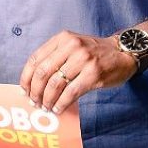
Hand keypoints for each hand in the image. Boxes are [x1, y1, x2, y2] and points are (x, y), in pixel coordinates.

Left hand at [19, 31, 136, 114]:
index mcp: (62, 38)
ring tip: (46, 107)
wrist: (122, 52)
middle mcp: (71, 46)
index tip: (24, 91)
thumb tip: (34, 83)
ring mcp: (83, 59)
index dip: (26, 77)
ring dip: (47, 100)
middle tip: (35, 102)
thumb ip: (55, 58)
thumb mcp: (72, 46)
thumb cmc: (94, 52)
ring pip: (55, 84)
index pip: (35, 59)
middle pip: (43, 72)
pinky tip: (58, 108)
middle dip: (35, 91)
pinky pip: (71, 92)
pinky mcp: (93, 74)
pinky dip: (61, 103)